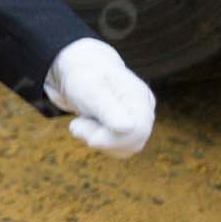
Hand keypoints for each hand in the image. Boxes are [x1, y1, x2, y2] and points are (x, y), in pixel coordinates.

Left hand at [42, 37, 154, 157]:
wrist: (79, 72)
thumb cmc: (84, 76)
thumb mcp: (90, 89)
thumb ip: (108, 108)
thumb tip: (129, 127)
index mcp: (139, 96)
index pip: (140, 129)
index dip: (115, 140)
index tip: (90, 139)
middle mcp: (144, 110)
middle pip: (134, 143)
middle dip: (102, 139)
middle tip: (77, 125)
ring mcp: (138, 122)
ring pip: (123, 149)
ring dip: (96, 139)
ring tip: (80, 122)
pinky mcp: (127, 132)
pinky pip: (116, 149)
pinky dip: (97, 141)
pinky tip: (87, 125)